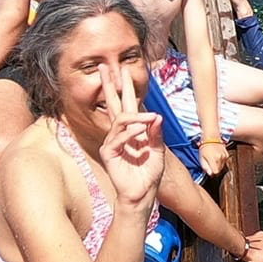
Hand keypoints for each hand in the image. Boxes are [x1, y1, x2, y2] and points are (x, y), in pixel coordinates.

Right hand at [98, 64, 165, 208]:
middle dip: (110, 85)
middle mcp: (120, 133)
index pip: (127, 105)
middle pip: (113, 104)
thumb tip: (156, 116)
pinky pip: (118, 137)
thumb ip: (156, 134)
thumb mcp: (157, 151)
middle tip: (105, 67)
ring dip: (136, 116)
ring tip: (150, 118)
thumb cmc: (149, 174)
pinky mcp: (109, 153)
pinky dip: (131, 132)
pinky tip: (141, 131)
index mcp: (132, 131)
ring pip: (120, 119)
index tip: (125, 71)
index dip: (126, 88)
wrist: (142, 194)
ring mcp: (112, 142)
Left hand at [197, 138, 229, 176]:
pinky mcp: (227, 155)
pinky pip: (224, 162)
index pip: (215, 173)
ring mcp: (224, 156)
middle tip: (210, 164)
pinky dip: (221, 161)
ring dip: (218, 166)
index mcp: (214, 160)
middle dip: (215, 169)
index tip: (209, 170)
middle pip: (219, 170)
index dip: (212, 173)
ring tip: (213, 160)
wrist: (211, 138)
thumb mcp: (201, 158)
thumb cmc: (204, 148)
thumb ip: (205, 167)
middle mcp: (220, 159)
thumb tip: (210, 174)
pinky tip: (217, 157)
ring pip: (222, 167)